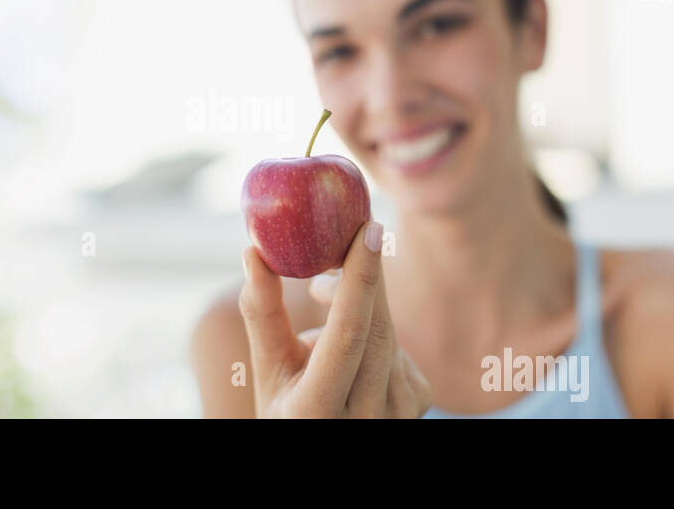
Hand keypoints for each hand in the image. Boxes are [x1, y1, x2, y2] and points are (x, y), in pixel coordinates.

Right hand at [239, 221, 432, 417]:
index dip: (360, 279)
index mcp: (315, 409)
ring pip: (388, 334)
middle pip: (376, 328)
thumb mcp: (266, 368)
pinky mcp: (421, 403)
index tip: (369, 230)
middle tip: (352, 233)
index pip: (348, 333)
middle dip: (363, 276)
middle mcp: (365, 419)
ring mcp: (400, 415)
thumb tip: (252, 252)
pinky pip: (400, 348)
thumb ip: (261, 312)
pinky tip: (352, 345)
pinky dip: (376, 331)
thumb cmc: (286, 406)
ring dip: (361, 304)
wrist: (321, 444)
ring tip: (320, 295)